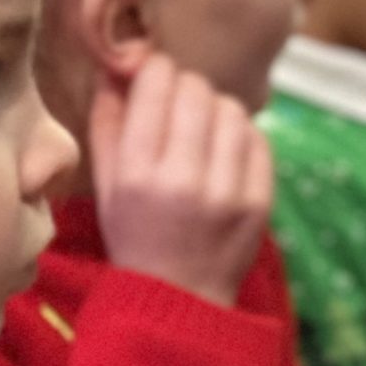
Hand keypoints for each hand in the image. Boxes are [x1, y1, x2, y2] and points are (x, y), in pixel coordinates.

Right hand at [88, 52, 272, 304]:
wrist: (179, 298)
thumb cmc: (135, 237)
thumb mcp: (106, 187)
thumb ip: (107, 124)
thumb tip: (114, 67)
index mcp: (138, 173)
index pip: (157, 84)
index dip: (156, 69)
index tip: (153, 78)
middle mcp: (184, 180)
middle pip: (197, 89)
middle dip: (185, 86)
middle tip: (179, 103)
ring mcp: (227, 193)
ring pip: (232, 109)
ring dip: (216, 108)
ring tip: (203, 128)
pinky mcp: (259, 202)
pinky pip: (258, 139)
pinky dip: (242, 134)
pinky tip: (225, 149)